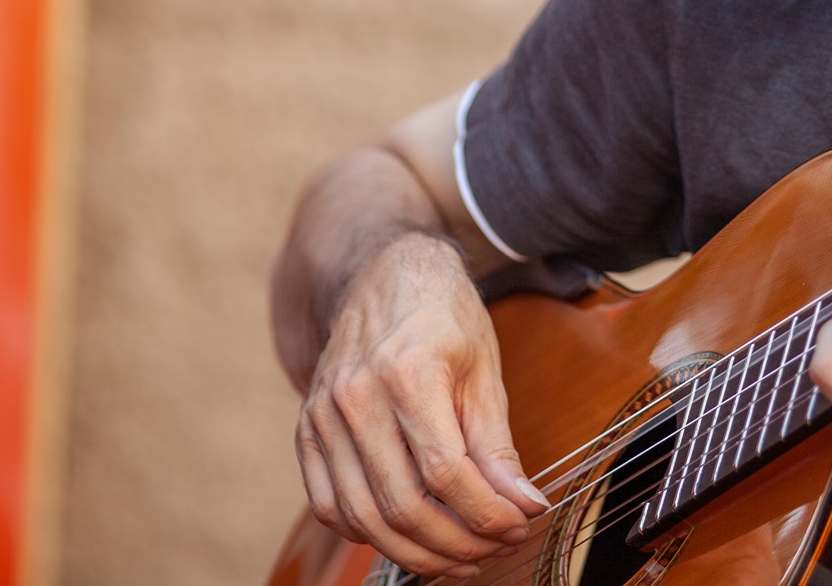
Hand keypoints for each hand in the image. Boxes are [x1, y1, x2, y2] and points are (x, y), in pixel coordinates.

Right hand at [295, 233, 549, 577]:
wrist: (385, 274)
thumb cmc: (442, 318)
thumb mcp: (484, 372)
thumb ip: (498, 446)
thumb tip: (525, 505)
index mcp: (407, 373)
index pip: (445, 473)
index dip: (485, 514)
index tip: (518, 525)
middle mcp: (355, 397)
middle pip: (401, 504)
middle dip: (456, 544)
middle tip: (493, 550)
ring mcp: (322, 415)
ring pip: (363, 516)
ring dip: (416, 552)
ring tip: (460, 557)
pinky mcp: (307, 430)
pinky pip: (327, 505)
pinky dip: (367, 534)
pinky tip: (408, 538)